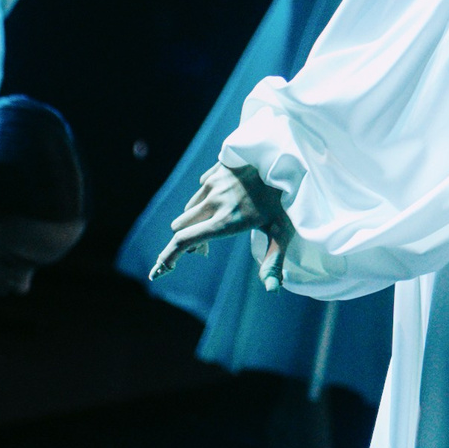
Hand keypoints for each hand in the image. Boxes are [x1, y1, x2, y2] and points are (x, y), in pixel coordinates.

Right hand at [149, 163, 287, 288]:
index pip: (184, 240)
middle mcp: (214, 202)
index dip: (168, 257)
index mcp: (226, 220)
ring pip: (189, 208)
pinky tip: (223, 203)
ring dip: (194, 221)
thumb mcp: (284, 231)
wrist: (288, 157)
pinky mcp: (215, 170)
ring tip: (215, 226)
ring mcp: (213, 184)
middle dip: (185, 241)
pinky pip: (200, 190)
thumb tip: (272, 290)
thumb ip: (274, 262)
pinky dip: (204, 202)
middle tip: (203, 250)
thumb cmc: (287, 198)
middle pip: (179, 226)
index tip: (160, 270)